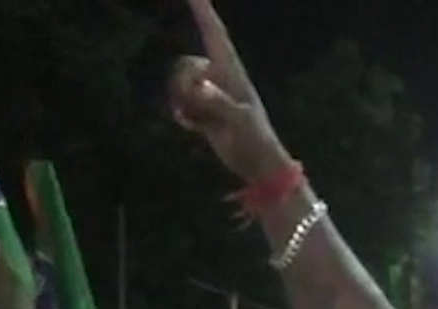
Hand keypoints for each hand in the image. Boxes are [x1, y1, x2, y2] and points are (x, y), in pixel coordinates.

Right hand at [170, 0, 291, 182]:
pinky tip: (196, 127)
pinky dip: (183, 115)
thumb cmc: (255, 140)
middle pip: (185, 66)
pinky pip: (180, 104)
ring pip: (179, 85)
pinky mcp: (203, 111)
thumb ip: (218, 102)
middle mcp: (218, 77)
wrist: (258, 165)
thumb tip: (199, 87)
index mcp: (231, 71)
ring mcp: (210, 94)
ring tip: (201, 121)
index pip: (214, 32)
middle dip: (182, 85)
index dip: (202, 10)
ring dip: (182, 103)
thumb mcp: (240, 120)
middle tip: (200, 110)